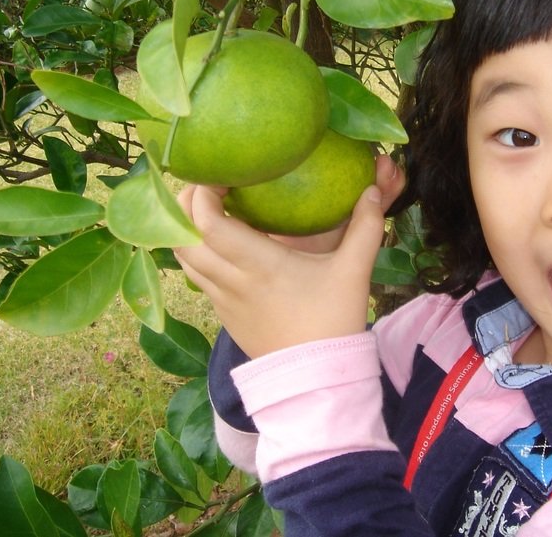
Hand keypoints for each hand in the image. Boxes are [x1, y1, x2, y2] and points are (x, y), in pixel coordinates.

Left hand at [174, 155, 404, 358]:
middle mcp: (230, 280)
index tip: (220, 173)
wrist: (317, 378)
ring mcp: (222, 299)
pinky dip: (197, 253)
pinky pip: (197, 276)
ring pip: (183, 258)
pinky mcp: (223, 314)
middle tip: (208, 184)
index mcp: (258, 264)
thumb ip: (365, 227)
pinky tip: (222, 245)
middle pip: (181, 236)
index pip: (207, 221)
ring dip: (187, 229)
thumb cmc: (333, 321)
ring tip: (210, 210)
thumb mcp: (354, 271)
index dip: (202, 192)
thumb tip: (370, 190)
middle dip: (184, 204)